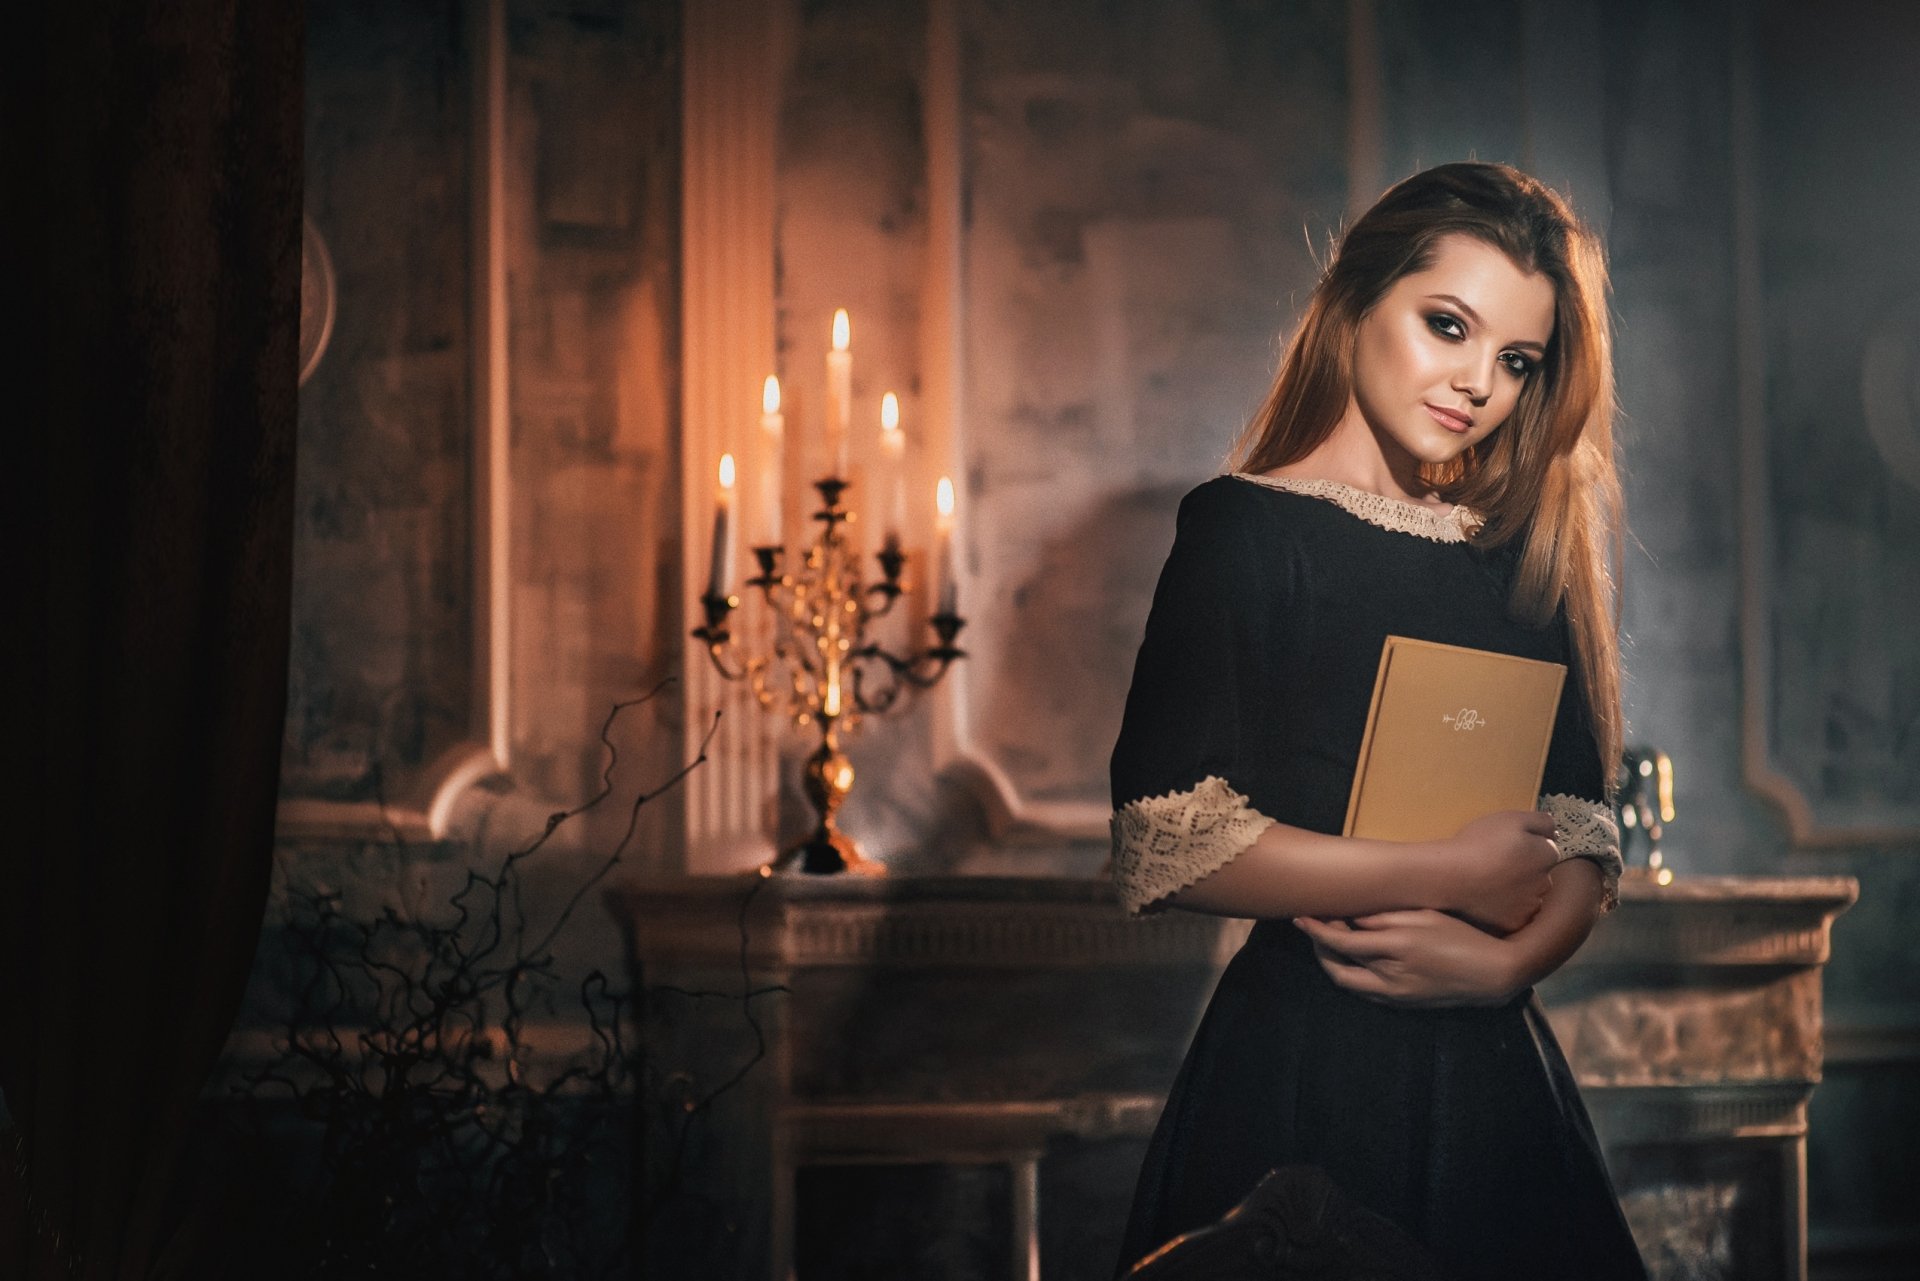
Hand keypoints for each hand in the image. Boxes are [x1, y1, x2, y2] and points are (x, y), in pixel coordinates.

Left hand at [1293, 910, 1522, 1007]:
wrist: (1491, 974)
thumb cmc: (1461, 937)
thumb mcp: (1424, 916)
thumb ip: (1384, 917)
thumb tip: (1352, 918)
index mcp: (1396, 947)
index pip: (1341, 942)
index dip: (1316, 931)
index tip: (1301, 918)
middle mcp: (1390, 975)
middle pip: (1337, 969)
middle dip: (1319, 950)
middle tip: (1314, 929)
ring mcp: (1396, 994)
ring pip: (1348, 984)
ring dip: (1333, 965)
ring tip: (1330, 943)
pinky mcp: (1402, 1004)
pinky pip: (1366, 992)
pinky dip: (1352, 975)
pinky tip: (1354, 960)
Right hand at [1440, 809, 1558, 934]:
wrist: (1451, 877)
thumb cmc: (1479, 843)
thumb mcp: (1511, 819)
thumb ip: (1541, 821)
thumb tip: (1554, 830)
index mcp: (1546, 856)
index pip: (1547, 850)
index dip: (1526, 846)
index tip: (1506, 846)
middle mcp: (1545, 883)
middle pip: (1539, 874)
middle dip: (1524, 869)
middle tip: (1496, 862)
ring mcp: (1529, 905)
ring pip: (1528, 895)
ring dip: (1516, 889)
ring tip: (1489, 881)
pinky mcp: (1513, 923)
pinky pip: (1514, 913)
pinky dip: (1505, 907)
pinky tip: (1487, 897)